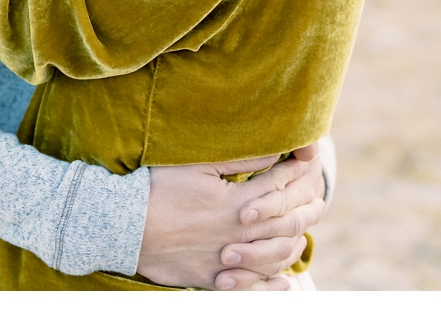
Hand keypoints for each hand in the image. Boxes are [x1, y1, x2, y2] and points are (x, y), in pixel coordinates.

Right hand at [138, 153, 318, 289]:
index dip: (294, 172)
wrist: (122, 227)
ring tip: (303, 232)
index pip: (278, 187)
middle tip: (317, 198)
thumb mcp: (195, 166)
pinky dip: (273, 284)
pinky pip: (252, 287)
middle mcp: (237, 235)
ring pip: (276, 256)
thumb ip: (238, 161)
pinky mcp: (212, 278)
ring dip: (294, 242)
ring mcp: (226, 260)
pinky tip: (284, 280)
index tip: (304, 162)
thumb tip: (272, 153)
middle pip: (286, 223)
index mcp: (235, 204)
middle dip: (305, 207)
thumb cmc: (155, 189)